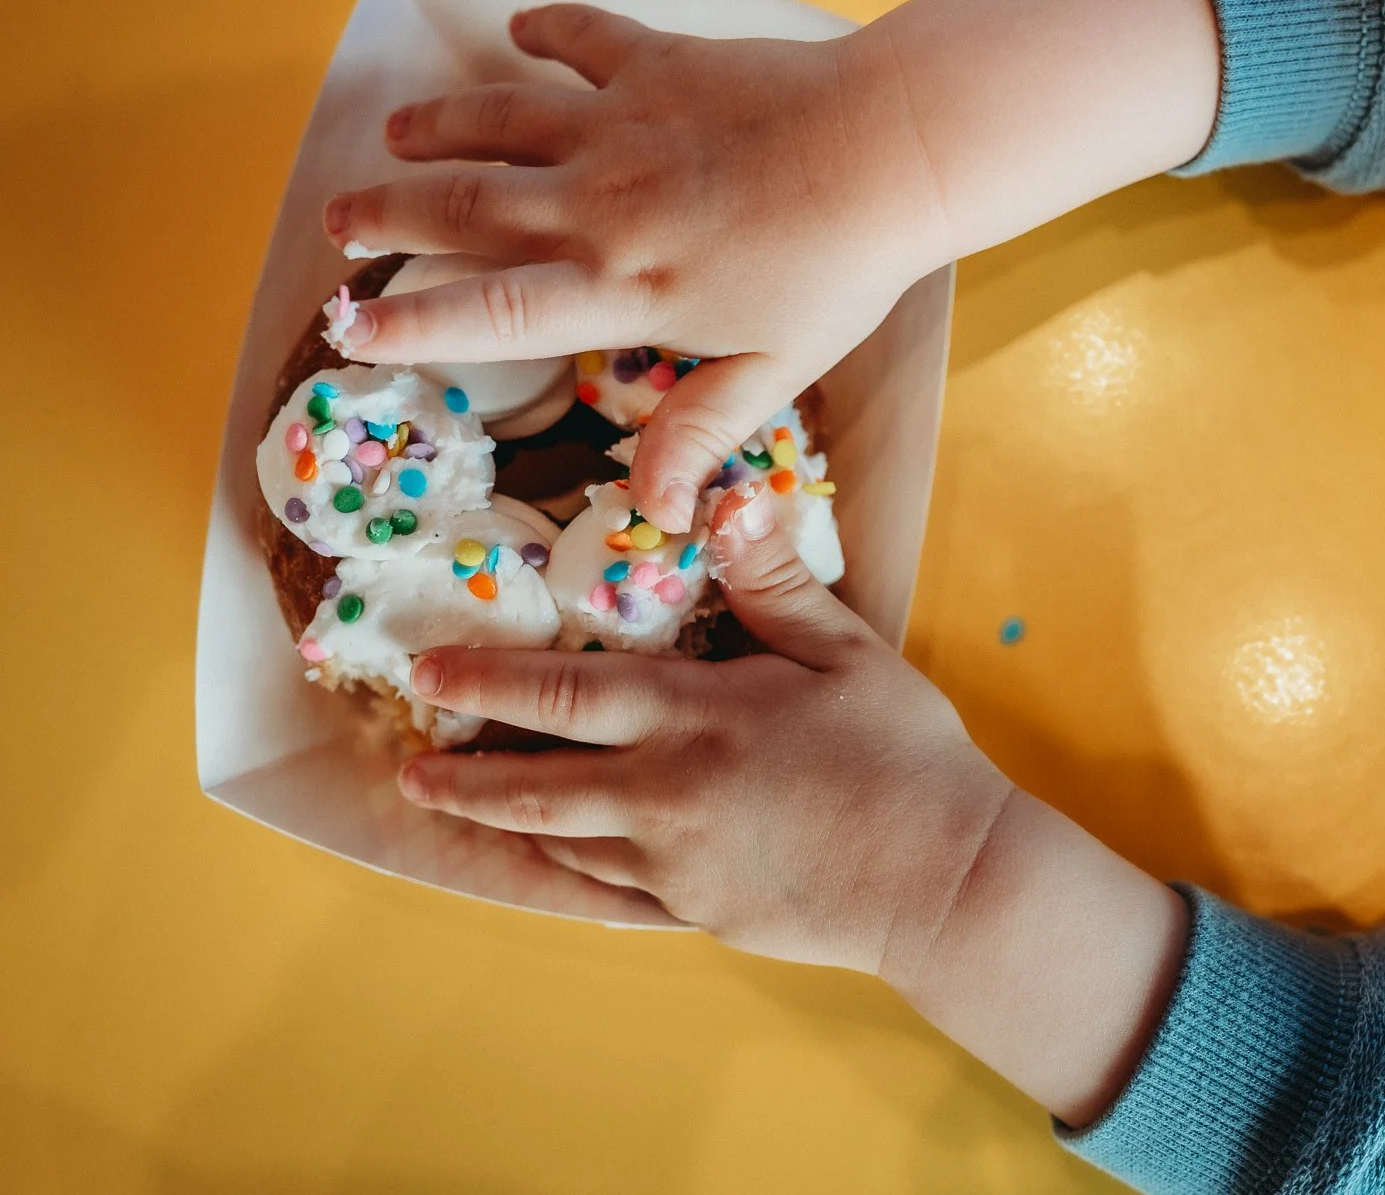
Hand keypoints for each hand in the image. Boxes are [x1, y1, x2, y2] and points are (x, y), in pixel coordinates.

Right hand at [324, 2, 953, 531]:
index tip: (349, 328)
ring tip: (393, 136)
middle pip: (463, 208)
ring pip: (496, 120)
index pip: (488, 312)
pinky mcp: (655, 66)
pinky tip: (521, 32)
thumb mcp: (776, 370)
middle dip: (387, 215)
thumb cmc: (841, 269)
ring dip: (435, 126)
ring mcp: (621, 128)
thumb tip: (659, 515)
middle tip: (338, 226)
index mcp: (624, 289)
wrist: (891, 150)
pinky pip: (580, 42)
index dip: (410, 323)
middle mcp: (599, 207)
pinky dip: (545, 34)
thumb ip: (702, 431)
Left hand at [397, 483, 1011, 974]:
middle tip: (410, 766)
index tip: (427, 673)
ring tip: (462, 809)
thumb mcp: (847, 654)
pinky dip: (569, 873)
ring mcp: (675, 866)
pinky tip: (555, 864)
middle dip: (463, 775)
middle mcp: (664, 795)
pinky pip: (611, 893)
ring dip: (506, 824)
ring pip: (564, 844)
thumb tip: (726, 499)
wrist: (945, 881)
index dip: (486, 680)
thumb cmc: (905, 757)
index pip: (563, 692)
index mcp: (695, 718)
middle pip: (535, 786)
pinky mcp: (697, 914)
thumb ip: (775, 581)